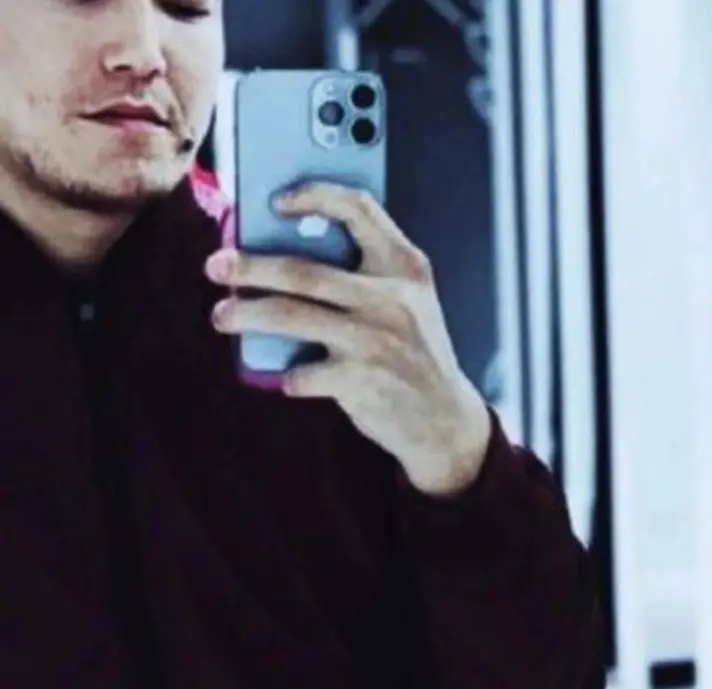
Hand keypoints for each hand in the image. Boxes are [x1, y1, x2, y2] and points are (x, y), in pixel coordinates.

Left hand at [204, 182, 490, 498]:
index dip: (315, 196)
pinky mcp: (360, 379)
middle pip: (304, 270)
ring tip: (221, 315)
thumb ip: (369, 276)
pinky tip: (283, 378)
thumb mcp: (410, 302)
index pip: (359, 209)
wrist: (444, 417)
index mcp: (403, 266)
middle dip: (251, 266)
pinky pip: (302, 373)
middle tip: (216, 265)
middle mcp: (389, 297)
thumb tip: (291, 258)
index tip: (278, 201)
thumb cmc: (415, 353)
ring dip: (247, 314)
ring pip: (291, 316)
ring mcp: (373, 338)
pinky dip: (287, 375)